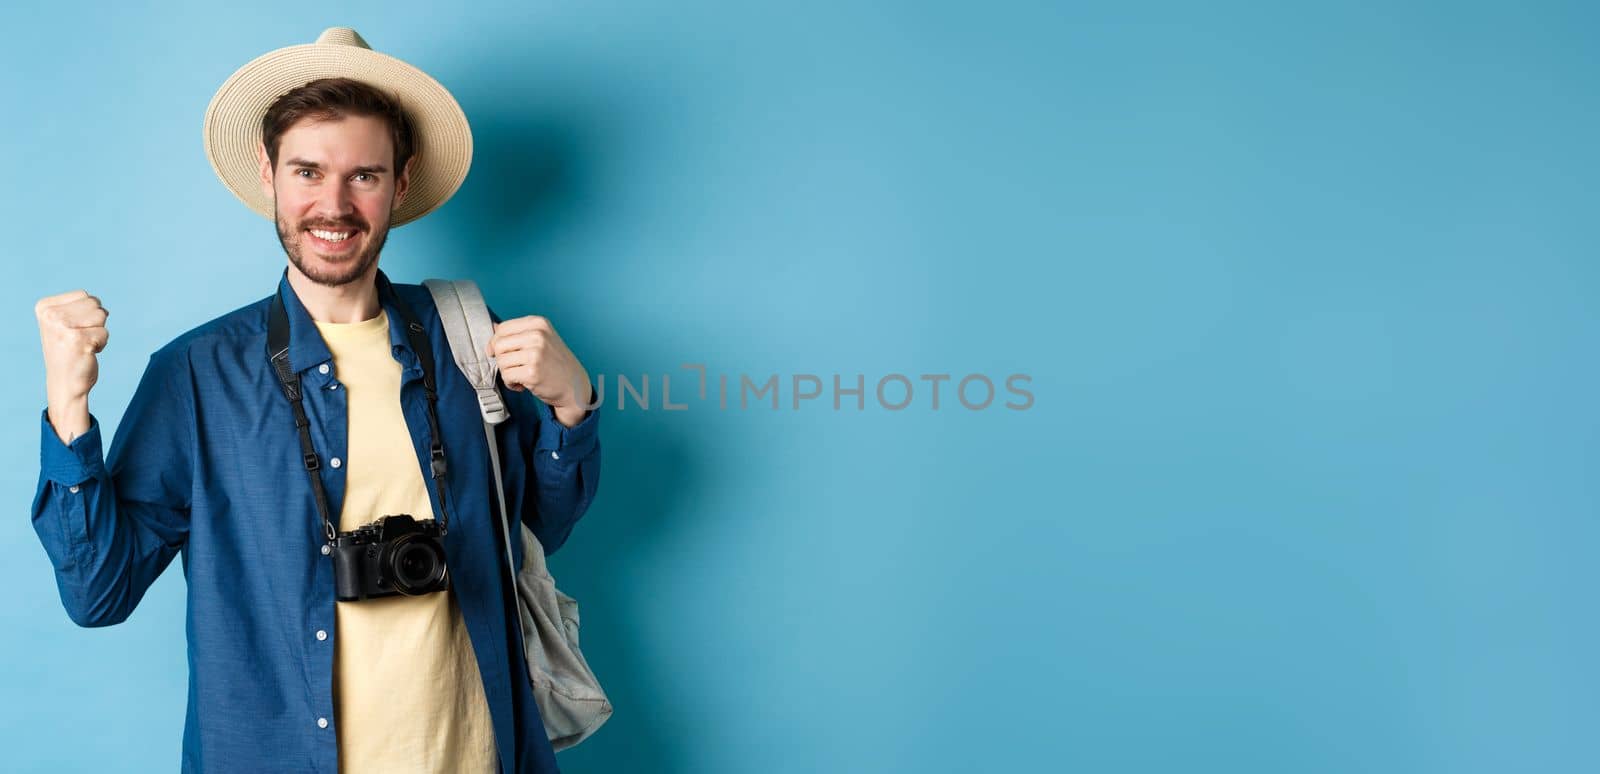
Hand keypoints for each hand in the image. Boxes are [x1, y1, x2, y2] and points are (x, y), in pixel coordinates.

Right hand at [37, 290, 109, 441]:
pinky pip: (105, 333)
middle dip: (94, 321)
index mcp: (44, 307)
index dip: (86, 312)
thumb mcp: (64, 322)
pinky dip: (101, 343)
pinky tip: (86, 353)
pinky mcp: (79, 339)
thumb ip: (79, 307)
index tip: (71, 330)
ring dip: (98, 331)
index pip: (83, 295)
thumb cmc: (68, 350)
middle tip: (79, 339)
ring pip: (102, 315)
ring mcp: (63, 327)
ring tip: (82, 344)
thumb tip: (102, 307)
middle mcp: (50, 315)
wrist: (65, 382)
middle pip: (94, 303)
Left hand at [485, 315, 592, 426]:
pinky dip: (511, 383)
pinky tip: (522, 384)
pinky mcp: (532, 372)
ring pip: (501, 361)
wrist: (574, 385)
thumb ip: (519, 332)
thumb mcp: (542, 339)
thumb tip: (494, 326)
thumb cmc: (556, 363)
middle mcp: (538, 335)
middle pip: (498, 344)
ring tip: (520, 375)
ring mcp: (536, 354)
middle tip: (514, 366)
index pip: (503, 328)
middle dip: (501, 359)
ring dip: (506, 372)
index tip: (499, 352)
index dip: (495, 342)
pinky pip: (507, 376)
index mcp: (539, 323)